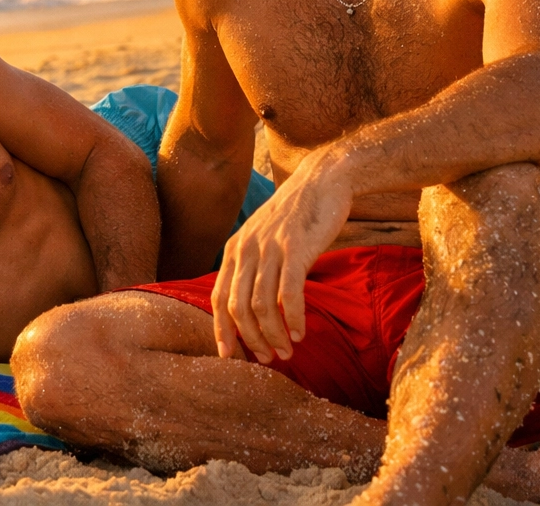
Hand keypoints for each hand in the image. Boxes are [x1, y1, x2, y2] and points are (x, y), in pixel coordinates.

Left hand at [211, 146, 353, 363]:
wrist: (322, 180)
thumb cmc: (295, 216)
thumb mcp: (263, 238)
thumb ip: (253, 266)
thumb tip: (249, 306)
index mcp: (235, 248)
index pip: (218, 298)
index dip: (221, 330)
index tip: (230, 356)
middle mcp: (246, 249)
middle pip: (237, 307)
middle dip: (250, 339)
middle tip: (268, 358)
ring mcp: (270, 248)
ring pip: (262, 305)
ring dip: (273, 335)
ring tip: (287, 351)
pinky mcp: (296, 247)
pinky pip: (289, 293)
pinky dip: (293, 318)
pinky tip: (301, 333)